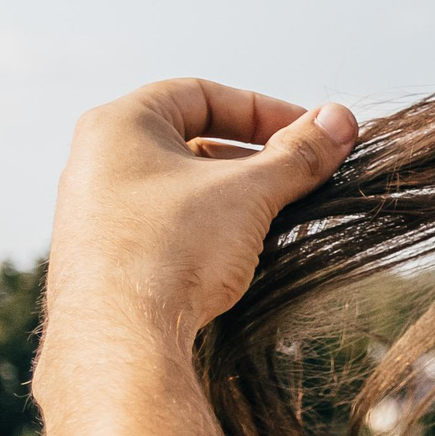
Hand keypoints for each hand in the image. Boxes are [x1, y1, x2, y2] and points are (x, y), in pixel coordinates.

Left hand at [43, 80, 356, 358]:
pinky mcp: (101, 258)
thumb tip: (340, 120)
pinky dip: (206, 230)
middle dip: (253, 159)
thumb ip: (298, 154)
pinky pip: (163, 226)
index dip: (263, 111)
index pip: (202, 94)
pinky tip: (239, 257)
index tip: (308, 136)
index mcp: (119, 125)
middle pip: (191, 141)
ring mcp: (94, 213)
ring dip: (233, 198)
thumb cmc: (173, 250)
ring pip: (179, 188)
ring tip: (277, 220)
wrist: (120, 341)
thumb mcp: (249, 193)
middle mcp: (95, 162)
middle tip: (301, 179)